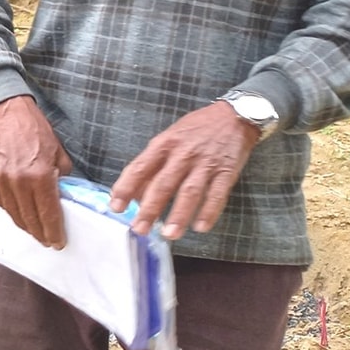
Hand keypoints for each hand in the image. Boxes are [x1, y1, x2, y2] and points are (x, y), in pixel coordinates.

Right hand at [0, 95, 73, 249]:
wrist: (9, 114)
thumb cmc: (37, 132)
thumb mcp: (59, 154)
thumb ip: (61, 178)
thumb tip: (63, 197)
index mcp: (40, 176)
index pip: (48, 213)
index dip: (53, 231)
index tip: (58, 243)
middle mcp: (18, 181)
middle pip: (29, 218)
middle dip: (40, 234)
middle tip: (48, 242)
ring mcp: (0, 180)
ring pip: (13, 214)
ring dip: (25, 226)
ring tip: (34, 233)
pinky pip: (0, 202)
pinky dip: (10, 212)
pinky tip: (18, 215)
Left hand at [109, 101, 256, 240]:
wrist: (234, 116)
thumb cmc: (196, 129)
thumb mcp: (169, 138)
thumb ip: (153, 165)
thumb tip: (136, 193)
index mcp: (164, 144)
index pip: (140, 168)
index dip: (126, 188)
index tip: (116, 206)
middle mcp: (183, 154)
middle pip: (163, 184)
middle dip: (150, 209)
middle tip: (140, 228)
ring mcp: (206, 164)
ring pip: (189, 192)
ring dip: (179, 215)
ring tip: (169, 234)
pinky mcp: (227, 171)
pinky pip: (217, 195)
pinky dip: (209, 212)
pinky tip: (200, 226)